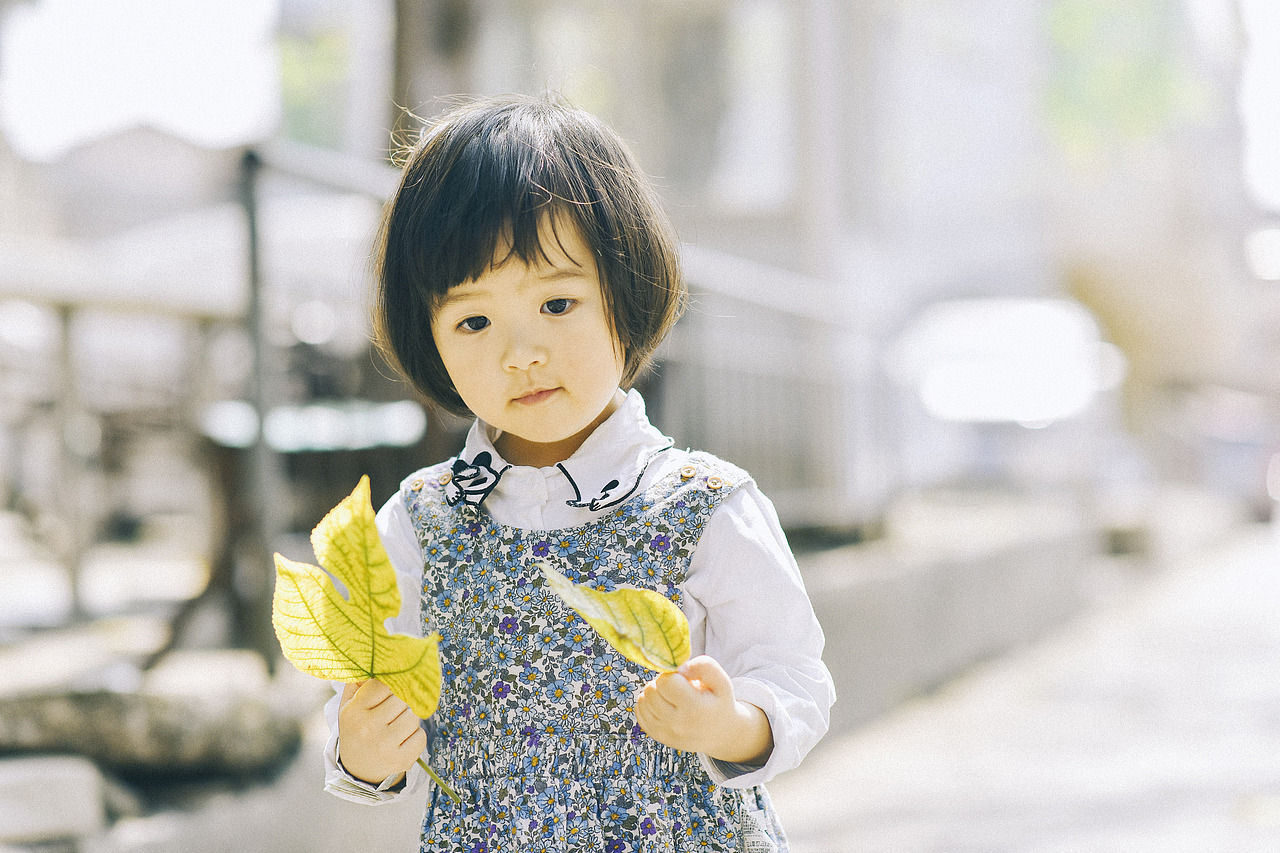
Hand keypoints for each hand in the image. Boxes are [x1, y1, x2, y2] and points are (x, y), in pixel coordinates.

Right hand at [337, 680, 426, 786]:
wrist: (358, 769)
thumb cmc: (357, 728)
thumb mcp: (349, 704)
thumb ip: (360, 680)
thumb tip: (382, 659)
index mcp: (354, 711)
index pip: (383, 684)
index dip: (391, 685)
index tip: (390, 690)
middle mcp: (368, 728)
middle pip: (402, 699)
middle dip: (401, 702)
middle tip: (392, 711)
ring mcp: (384, 746)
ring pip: (414, 716)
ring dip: (409, 718)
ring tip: (396, 726)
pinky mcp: (400, 761)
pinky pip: (421, 736)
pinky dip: (416, 736)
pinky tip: (402, 741)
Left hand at [635, 655, 772, 765]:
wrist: (722, 733)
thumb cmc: (719, 702)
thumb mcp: (722, 681)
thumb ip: (704, 666)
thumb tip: (679, 668)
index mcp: (694, 709)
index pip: (666, 682)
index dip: (673, 675)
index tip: (684, 679)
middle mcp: (677, 724)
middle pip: (651, 691)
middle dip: (662, 683)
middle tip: (678, 687)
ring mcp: (665, 733)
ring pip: (642, 701)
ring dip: (654, 692)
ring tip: (672, 696)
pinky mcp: (658, 736)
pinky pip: (639, 712)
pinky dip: (647, 704)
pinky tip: (663, 704)